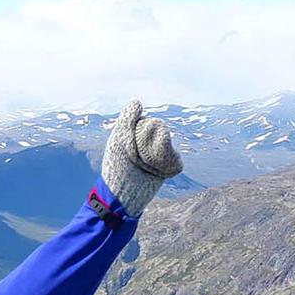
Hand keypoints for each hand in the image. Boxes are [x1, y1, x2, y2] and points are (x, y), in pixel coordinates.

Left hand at [102, 100, 183, 217]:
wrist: (124, 192)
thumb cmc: (118, 166)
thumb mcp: (119, 139)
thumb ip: (126, 119)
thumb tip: (137, 101)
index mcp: (139, 134)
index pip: (150, 122)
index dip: (140, 131)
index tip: (129, 143)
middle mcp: (150, 142)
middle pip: (162, 130)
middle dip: (148, 142)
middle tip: (136, 157)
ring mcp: (160, 154)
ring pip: (169, 143)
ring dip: (158, 154)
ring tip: (146, 165)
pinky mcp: (169, 167)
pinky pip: (176, 159)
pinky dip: (168, 164)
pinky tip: (157, 171)